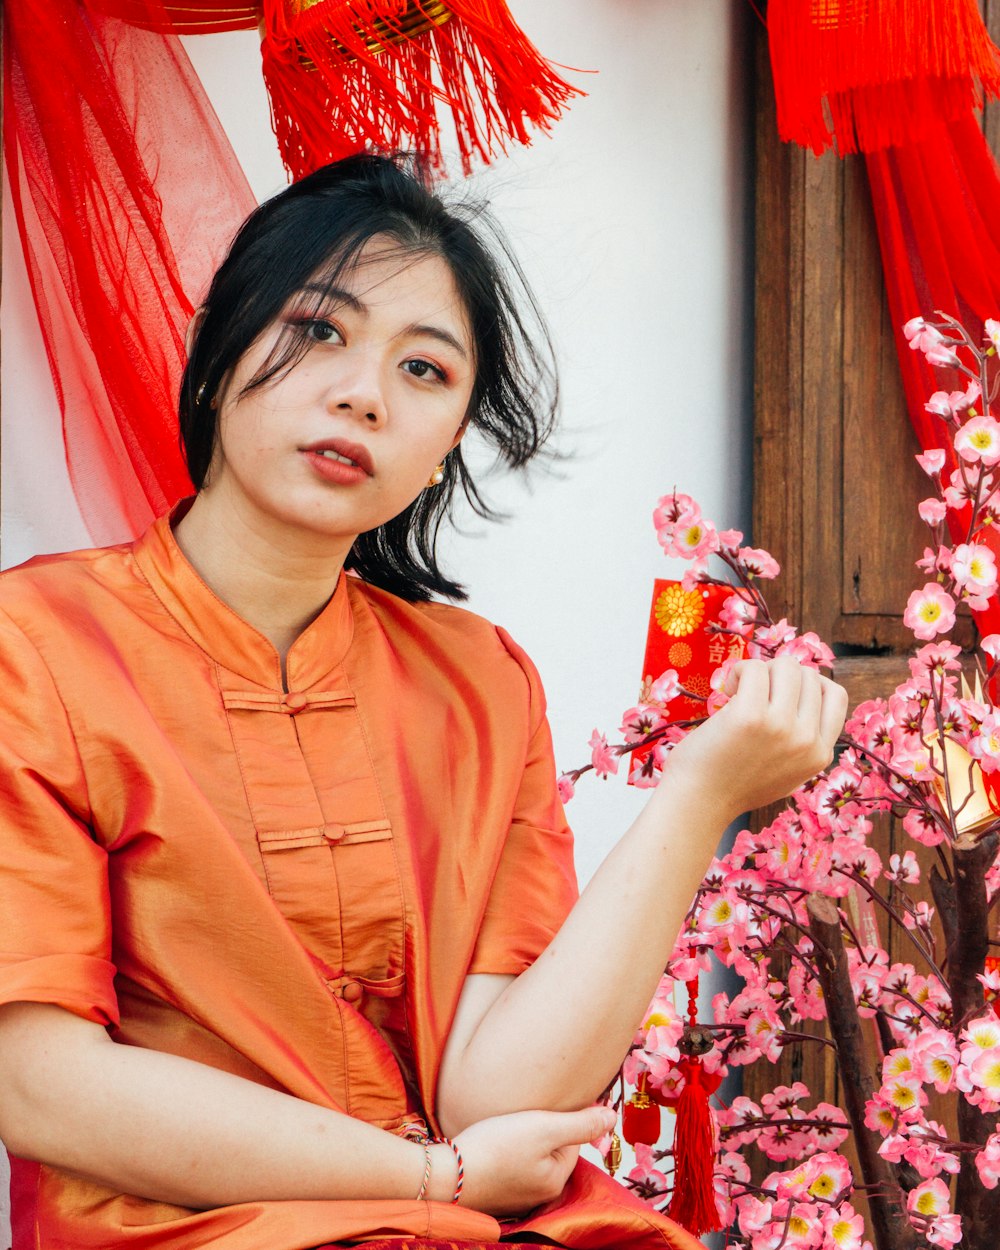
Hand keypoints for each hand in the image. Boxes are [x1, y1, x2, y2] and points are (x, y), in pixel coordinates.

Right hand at [436, 1105, 615, 1216]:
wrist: (445, 1174)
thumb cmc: (495, 1147)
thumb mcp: (543, 1128)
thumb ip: (580, 1123)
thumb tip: (613, 1117)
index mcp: (556, 1180)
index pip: (571, 1139)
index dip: (558, 1116)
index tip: (539, 1105)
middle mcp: (539, 1194)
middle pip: (551, 1149)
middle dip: (540, 1129)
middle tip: (519, 1113)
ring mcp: (515, 1195)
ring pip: (529, 1156)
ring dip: (520, 1140)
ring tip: (504, 1126)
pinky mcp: (494, 1190)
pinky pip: (509, 1165)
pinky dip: (503, 1152)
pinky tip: (491, 1142)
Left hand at [662, 655, 846, 819]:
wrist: (698, 803)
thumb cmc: (732, 784)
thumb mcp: (786, 772)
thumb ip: (801, 743)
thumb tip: (803, 694)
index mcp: (819, 754)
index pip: (836, 696)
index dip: (809, 684)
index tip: (781, 691)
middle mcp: (807, 741)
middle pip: (809, 676)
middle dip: (779, 675)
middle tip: (753, 693)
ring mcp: (781, 727)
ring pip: (786, 666)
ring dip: (760, 669)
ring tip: (739, 689)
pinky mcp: (750, 716)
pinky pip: (754, 669)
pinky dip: (738, 670)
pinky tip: (726, 689)